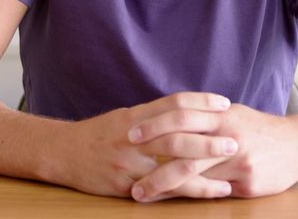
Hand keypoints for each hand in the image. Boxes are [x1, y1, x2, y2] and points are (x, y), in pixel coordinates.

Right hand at [52, 92, 238, 198]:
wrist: (62, 152)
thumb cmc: (99, 134)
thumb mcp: (126, 117)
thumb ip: (155, 116)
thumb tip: (190, 112)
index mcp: (136, 115)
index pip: (174, 103)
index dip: (201, 102)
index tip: (225, 104)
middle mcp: (133, 136)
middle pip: (176, 135)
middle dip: (207, 140)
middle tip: (235, 142)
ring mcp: (128, 162)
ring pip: (170, 167)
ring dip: (203, 173)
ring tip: (228, 176)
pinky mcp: (124, 185)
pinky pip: (160, 190)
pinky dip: (184, 193)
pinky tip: (203, 194)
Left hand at [128, 103, 297, 200]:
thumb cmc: (260, 129)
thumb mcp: (233, 114)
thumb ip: (204, 117)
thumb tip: (169, 118)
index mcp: (222, 115)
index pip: (181, 114)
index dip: (154, 123)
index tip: (130, 133)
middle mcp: (228, 135)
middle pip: (181, 142)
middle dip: (150, 154)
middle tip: (124, 162)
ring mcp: (237, 160)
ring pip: (192, 172)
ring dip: (161, 183)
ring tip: (139, 192)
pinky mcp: (246, 183)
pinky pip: (210, 191)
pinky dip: (187, 196)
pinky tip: (171, 201)